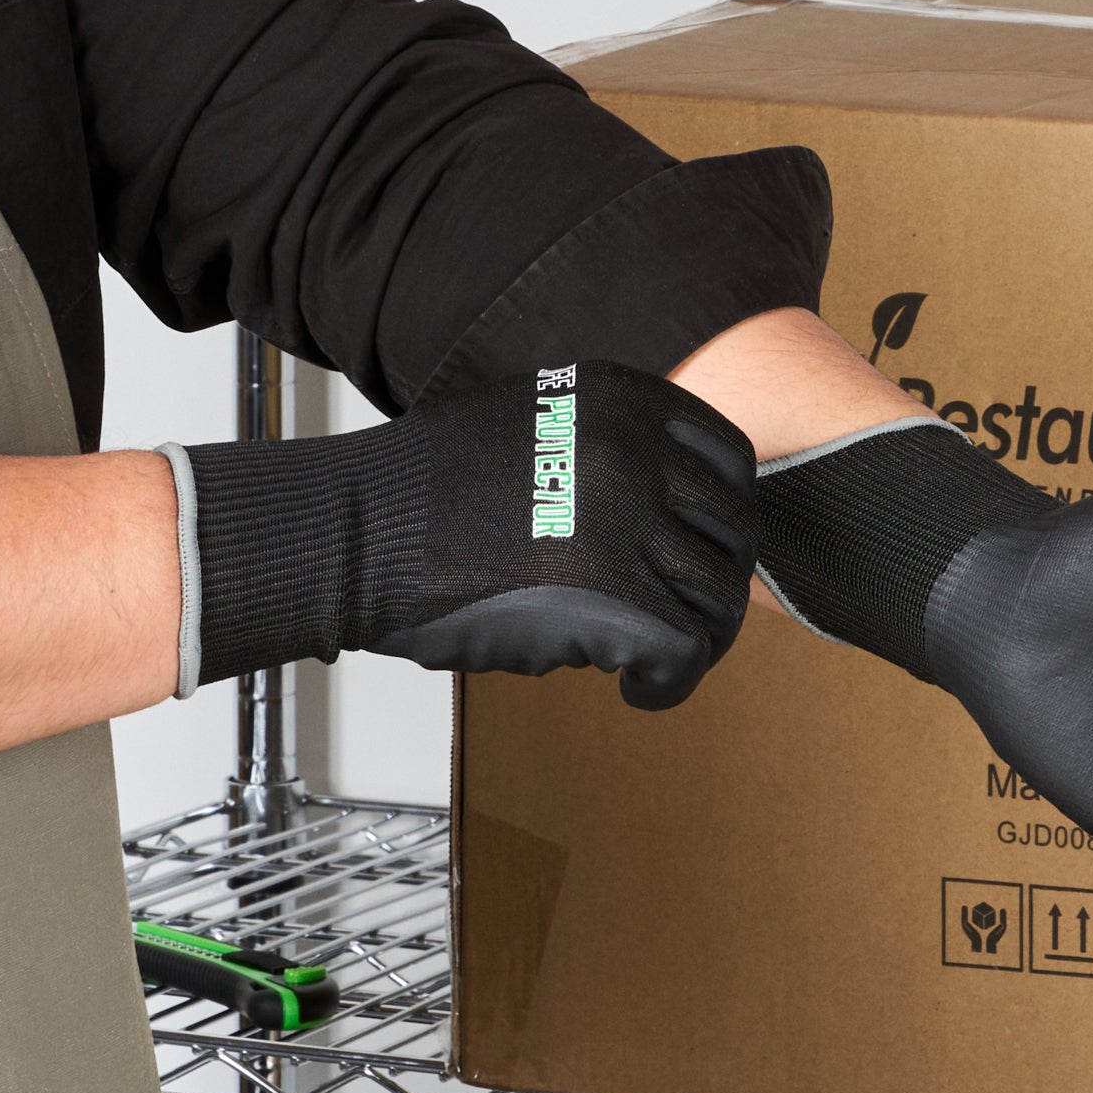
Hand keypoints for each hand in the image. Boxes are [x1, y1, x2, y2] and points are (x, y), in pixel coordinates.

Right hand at [185, 361, 755, 708]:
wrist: (359, 532)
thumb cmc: (424, 490)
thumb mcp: (534, 421)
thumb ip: (605, 449)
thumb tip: (667, 503)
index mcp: (624, 400)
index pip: (730, 461)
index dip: (724, 520)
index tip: (704, 555)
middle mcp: (639, 451)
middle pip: (733, 533)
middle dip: (716, 585)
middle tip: (686, 620)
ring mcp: (630, 522)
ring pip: (717, 598)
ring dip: (697, 638)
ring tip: (658, 662)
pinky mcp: (614, 597)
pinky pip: (686, 653)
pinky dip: (671, 684)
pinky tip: (639, 692)